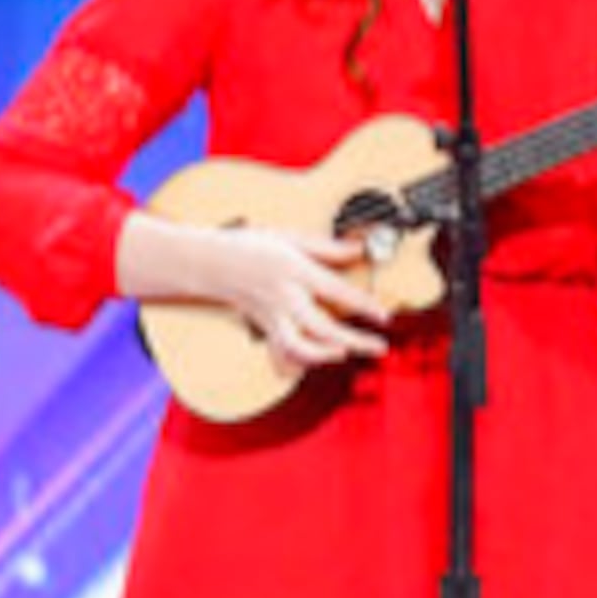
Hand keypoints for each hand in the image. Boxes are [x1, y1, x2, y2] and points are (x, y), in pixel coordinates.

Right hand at [219, 228, 388, 374]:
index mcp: (295, 271)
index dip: (363, 305)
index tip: (383, 315)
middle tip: (379, 347)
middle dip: (355, 340)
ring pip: (301, 347)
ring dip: (327, 355)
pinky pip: (285, 351)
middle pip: (324, 327)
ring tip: (347, 353)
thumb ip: (327, 247)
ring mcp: (274, 317)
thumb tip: (358, 249)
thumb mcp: (291, 237)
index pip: (336, 292)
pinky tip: (323, 355)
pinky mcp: (266, 329)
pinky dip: (304, 359)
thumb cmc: (252, 246)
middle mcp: (285, 298)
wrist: (213, 263)